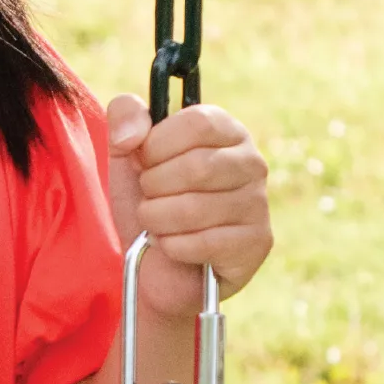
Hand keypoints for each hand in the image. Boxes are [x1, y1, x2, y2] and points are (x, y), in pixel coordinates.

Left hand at [103, 96, 274, 322]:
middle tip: (150, 198)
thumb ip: (125, 118)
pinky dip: (172, 247)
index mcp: (226, 130)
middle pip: (197, 167)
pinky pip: (203, 243)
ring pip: (195, 209)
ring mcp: (259, 203)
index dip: (159, 145)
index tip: (145, 162)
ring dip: (158, 220)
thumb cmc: (152, 202)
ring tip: (156, 223)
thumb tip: (131, 134)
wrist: (158, 265)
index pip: (198, 123)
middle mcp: (251, 162)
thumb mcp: (127, 155)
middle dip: (154, 188)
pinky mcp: (257, 242)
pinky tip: (172, 245)